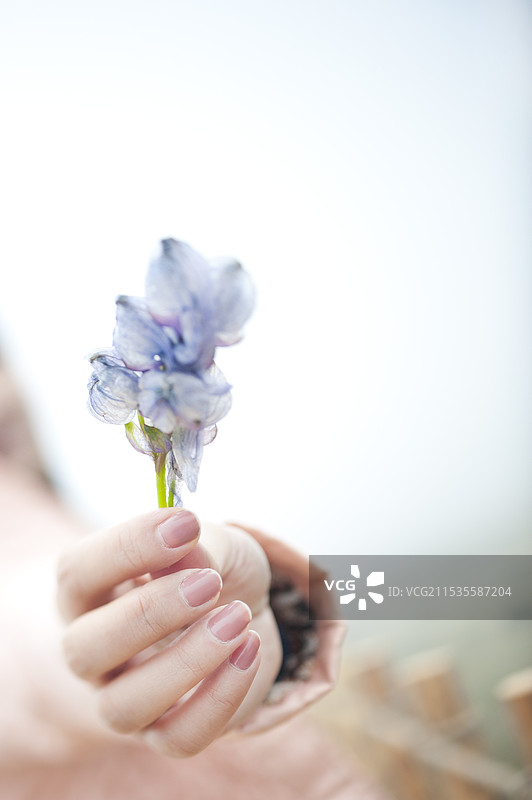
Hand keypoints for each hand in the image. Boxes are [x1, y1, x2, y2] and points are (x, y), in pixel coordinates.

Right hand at [57, 508, 282, 757]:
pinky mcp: (163, 733)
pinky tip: (250, 651)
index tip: (186, 523)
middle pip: (83, 648)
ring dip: (186, 662)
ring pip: (123, 706)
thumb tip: (187, 547)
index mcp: (91, 591)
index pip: (77, 573)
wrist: (244, 611)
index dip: (126, 547)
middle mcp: (93, 650)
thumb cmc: (212, 568)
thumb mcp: (214, 543)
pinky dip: (218, 699)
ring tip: (239, 619)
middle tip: (210, 583)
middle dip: (150, 614)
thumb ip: (201, 545)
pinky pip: (177, 738)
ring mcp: (122, 698)